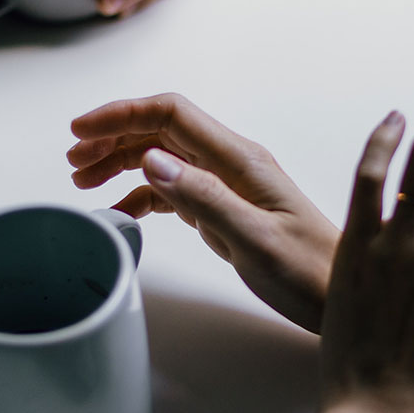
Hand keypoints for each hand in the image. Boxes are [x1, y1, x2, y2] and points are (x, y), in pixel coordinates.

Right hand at [68, 94, 337, 332]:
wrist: (340, 298)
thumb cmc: (308, 273)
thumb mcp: (254, 241)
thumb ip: (204, 199)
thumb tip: (152, 160)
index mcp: (240, 160)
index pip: (172, 115)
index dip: (122, 114)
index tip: (80, 130)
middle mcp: (233, 164)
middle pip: (162, 130)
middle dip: (114, 137)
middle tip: (73, 161)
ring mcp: (229, 186)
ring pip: (164, 157)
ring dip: (123, 163)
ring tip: (85, 182)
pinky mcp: (226, 210)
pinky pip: (176, 190)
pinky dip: (143, 195)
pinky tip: (122, 212)